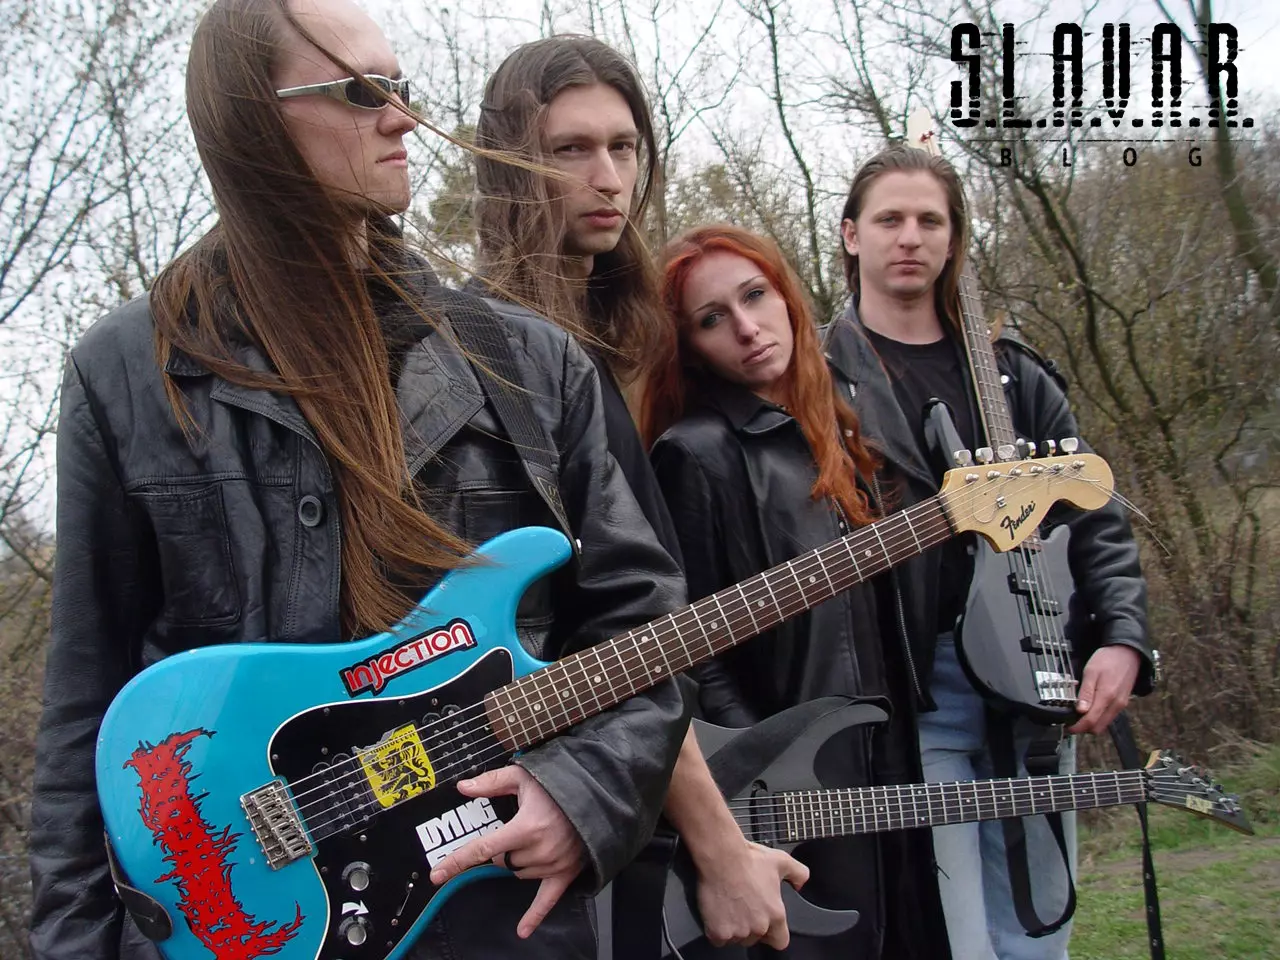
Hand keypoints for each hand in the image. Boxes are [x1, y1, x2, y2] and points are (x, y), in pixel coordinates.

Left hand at [427, 765, 585, 937]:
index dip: (457, 860)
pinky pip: (547, 900)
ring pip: (519, 873)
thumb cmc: (561, 783)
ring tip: (537, 837)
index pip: (482, 848)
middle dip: (503, 848)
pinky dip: (535, 916)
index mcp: (525, 827)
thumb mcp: (525, 776)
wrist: (600, 794)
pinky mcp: (566, 873)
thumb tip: (463, 788)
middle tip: (518, 828)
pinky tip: (523, 931)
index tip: (437, 874)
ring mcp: (553, 864)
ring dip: (519, 861)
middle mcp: (538, 850)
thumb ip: (492, 782)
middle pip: (503, 862)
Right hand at [696, 839, 808, 948]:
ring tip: (729, 906)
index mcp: (775, 915)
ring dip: (733, 928)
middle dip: (749, 927)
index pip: (780, 941)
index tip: (765, 924)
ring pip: (736, 939)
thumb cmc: (748, 859)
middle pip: (755, 938)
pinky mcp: (718, 932)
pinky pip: (718, 939)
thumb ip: (798, 874)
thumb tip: (800, 884)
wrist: (722, 857)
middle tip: (742, 906)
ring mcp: (737, 931)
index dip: (772, 934)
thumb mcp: (782, 861)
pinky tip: (717, 911)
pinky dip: (716, 929)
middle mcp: (758, 926)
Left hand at [1066, 645, 1140, 734]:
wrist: (1127, 652)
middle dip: (1083, 728)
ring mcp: (1121, 705)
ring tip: (1078, 714)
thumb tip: (1080, 710)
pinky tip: (1090, 708)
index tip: (1066, 726)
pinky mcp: (1123, 703)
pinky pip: (1109, 717)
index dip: (1077, 727)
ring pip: (1104, 724)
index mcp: (1107, 697)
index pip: (1091, 722)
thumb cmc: (1107, 659)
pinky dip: (1099, 717)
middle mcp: (1116, 705)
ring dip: (1091, 723)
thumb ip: (1086, 693)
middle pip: (1098, 728)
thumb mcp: (1091, 672)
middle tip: (1070, 720)